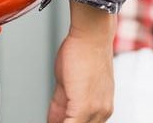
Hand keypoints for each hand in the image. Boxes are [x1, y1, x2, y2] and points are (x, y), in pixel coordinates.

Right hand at [48, 1, 116, 122]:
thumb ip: (64, 105)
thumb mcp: (73, 86)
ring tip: (51, 121)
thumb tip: (54, 120)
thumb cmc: (83, 54)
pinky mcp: (85, 106)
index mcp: (102, 108)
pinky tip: (50, 122)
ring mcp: (95, 110)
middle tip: (51, 122)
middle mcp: (102, 112)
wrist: (92, 37)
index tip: (55, 122)